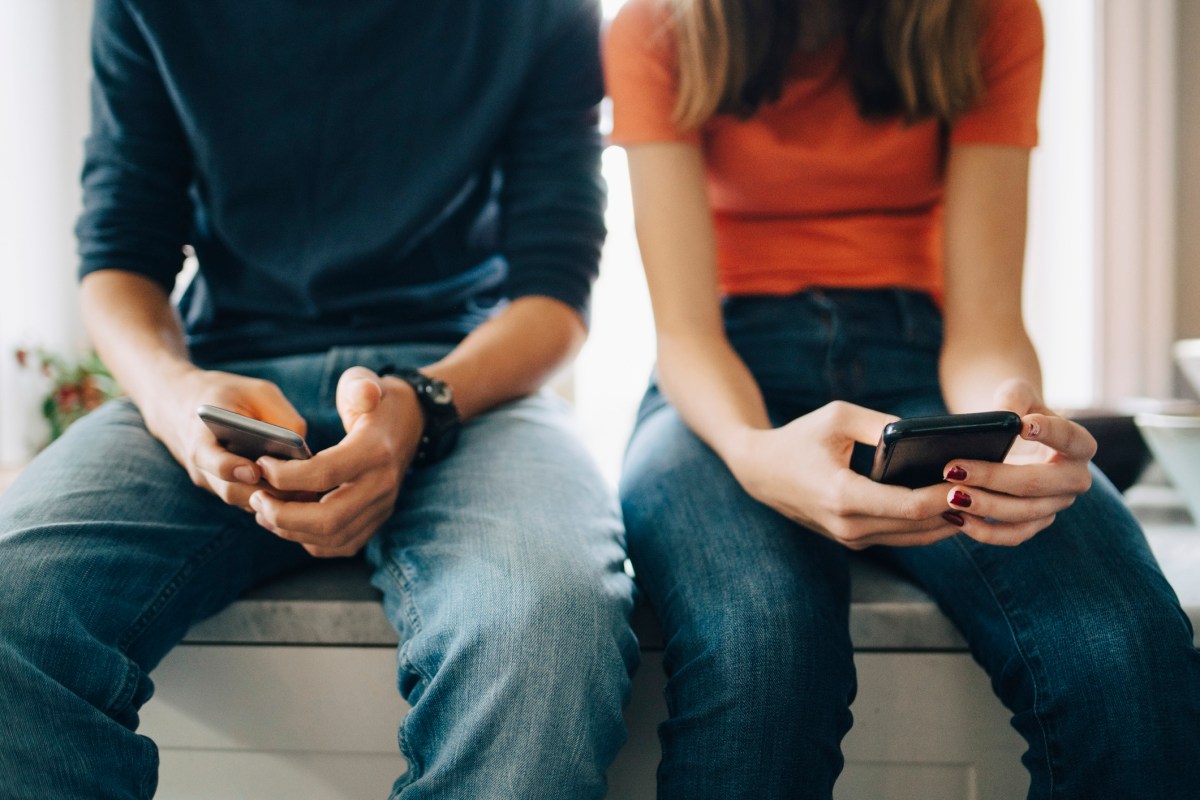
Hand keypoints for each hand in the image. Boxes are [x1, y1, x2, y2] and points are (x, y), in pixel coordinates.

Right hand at [143, 368, 307, 511]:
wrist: (181, 403)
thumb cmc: (227, 394)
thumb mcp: (256, 391)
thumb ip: (280, 416)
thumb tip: (303, 450)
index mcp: (201, 435)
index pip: (210, 460)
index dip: (231, 468)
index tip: (255, 470)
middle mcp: (201, 466)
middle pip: (231, 490)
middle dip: (267, 492)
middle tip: (300, 490)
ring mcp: (211, 482)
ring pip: (243, 502)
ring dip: (274, 501)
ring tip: (308, 495)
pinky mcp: (224, 489)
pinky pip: (248, 501)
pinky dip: (272, 500)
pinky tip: (301, 495)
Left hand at [252, 366, 423, 557]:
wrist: (412, 422)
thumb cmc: (378, 400)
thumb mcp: (367, 382)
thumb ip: (361, 386)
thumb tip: (364, 395)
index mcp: (376, 451)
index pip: (325, 474)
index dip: (286, 475)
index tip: (261, 463)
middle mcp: (382, 485)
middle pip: (328, 518)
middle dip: (283, 515)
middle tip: (256, 499)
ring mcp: (382, 506)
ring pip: (333, 537)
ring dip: (292, 531)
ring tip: (264, 512)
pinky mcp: (378, 519)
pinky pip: (342, 545)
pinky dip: (310, 540)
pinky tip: (289, 523)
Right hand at [730, 401, 963, 549]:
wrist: (760, 471)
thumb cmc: (799, 437)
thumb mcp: (838, 417)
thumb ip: (882, 424)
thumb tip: (926, 434)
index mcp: (843, 495)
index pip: (911, 505)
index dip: (947, 494)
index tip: (975, 477)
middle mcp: (848, 525)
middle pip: (920, 526)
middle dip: (957, 508)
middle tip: (990, 488)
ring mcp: (850, 538)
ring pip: (914, 537)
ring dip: (946, 520)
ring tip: (978, 497)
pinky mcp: (852, 540)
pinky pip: (900, 537)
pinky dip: (926, 524)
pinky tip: (949, 505)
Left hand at [939, 379, 1096, 545]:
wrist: (1010, 437)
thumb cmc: (1017, 411)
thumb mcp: (1017, 395)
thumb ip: (1014, 398)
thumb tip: (1005, 417)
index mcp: (1079, 445)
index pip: (1071, 439)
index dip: (1051, 433)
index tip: (1024, 426)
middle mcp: (1074, 479)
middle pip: (1039, 483)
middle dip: (996, 478)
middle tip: (954, 469)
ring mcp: (1055, 505)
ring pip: (1023, 513)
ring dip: (985, 507)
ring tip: (950, 495)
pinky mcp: (1035, 524)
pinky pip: (1012, 535)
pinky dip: (983, 531)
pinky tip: (953, 517)